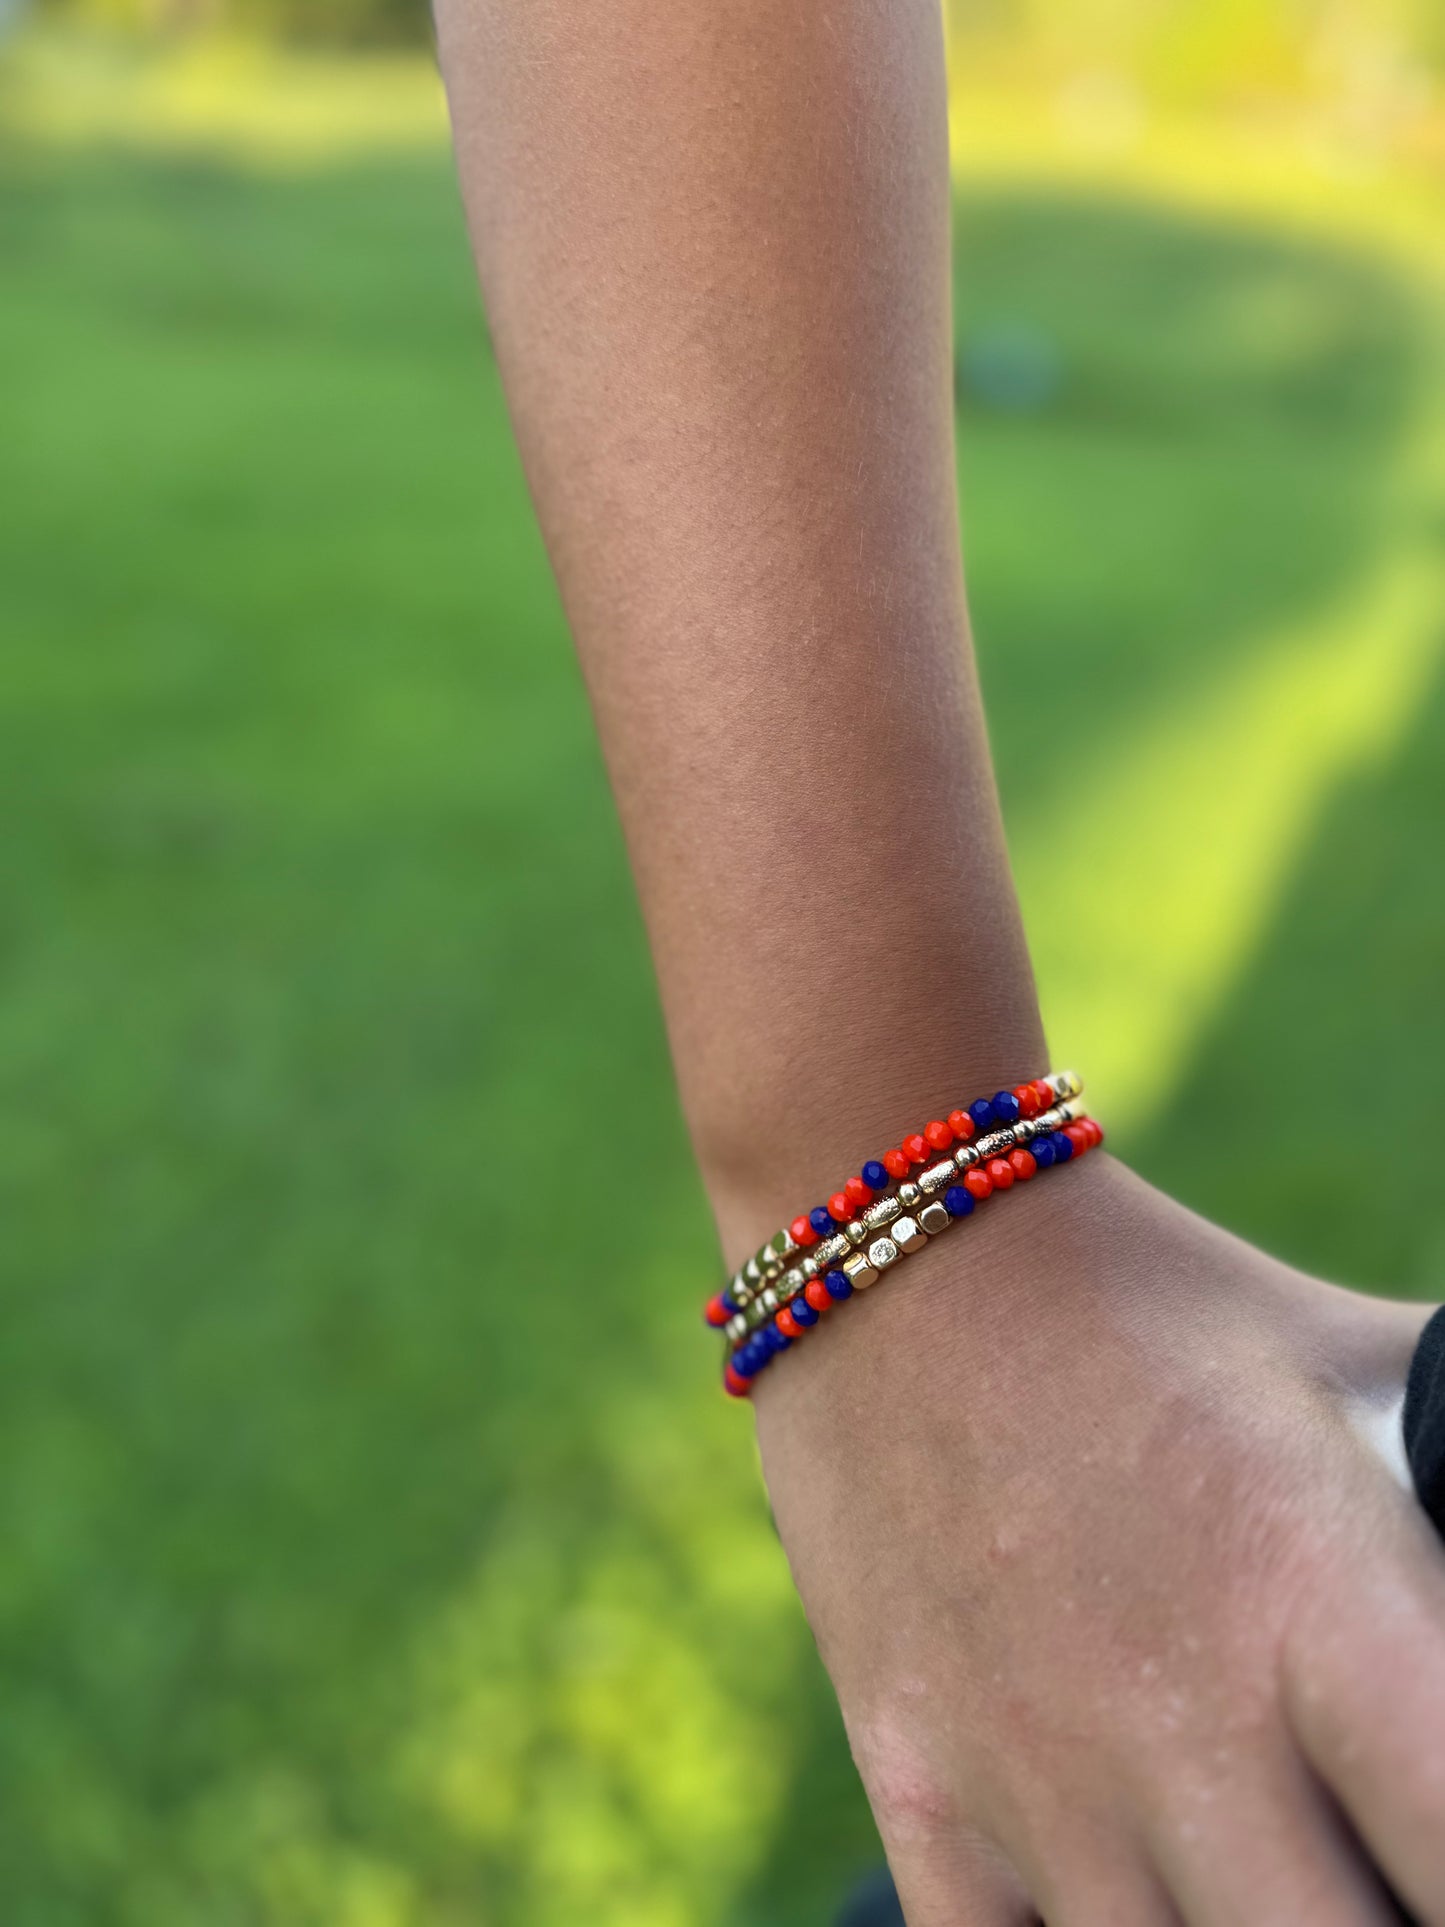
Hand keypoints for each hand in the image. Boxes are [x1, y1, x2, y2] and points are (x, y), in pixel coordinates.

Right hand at [754, 1155, 1444, 1924]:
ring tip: (1267, 1872)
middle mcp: (1177, 1711)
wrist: (905, 1256)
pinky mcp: (915, 1783)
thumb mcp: (1357, 1356)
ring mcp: (1030, 1768)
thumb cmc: (1160, 1305)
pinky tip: (1140, 1899)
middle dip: (1380, 1923)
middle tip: (1374, 1861)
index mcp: (1318, 1593)